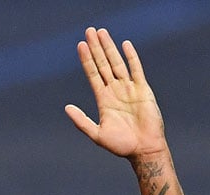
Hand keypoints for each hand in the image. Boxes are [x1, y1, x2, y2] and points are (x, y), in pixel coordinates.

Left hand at [64, 27, 166, 158]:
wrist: (143, 149)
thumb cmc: (121, 145)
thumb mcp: (96, 134)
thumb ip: (82, 121)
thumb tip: (66, 108)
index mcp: (103, 100)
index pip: (92, 74)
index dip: (86, 60)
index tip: (80, 45)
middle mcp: (115, 91)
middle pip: (103, 64)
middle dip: (96, 47)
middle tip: (89, 31)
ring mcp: (129, 89)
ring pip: (117, 63)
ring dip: (109, 48)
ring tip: (102, 33)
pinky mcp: (143, 90)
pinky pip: (136, 70)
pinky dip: (131, 57)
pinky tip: (125, 44)